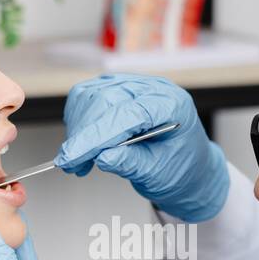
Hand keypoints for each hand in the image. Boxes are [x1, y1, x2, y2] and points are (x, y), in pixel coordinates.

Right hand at [54, 74, 229, 221]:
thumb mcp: (158, 174)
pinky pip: (88, 96)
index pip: (127, 112)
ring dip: (78, 128)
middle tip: (74, 165)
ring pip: (91, 95)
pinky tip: (84, 144)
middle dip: (83, 134)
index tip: (71, 157)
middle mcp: (153, 89)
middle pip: (105, 99)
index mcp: (172, 106)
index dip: (95, 135)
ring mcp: (135, 85)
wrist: (187, 166)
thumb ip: (131, 164)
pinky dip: (79, 120)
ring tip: (81, 160)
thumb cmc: (179, 168)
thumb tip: (102, 157)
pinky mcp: (119, 89)